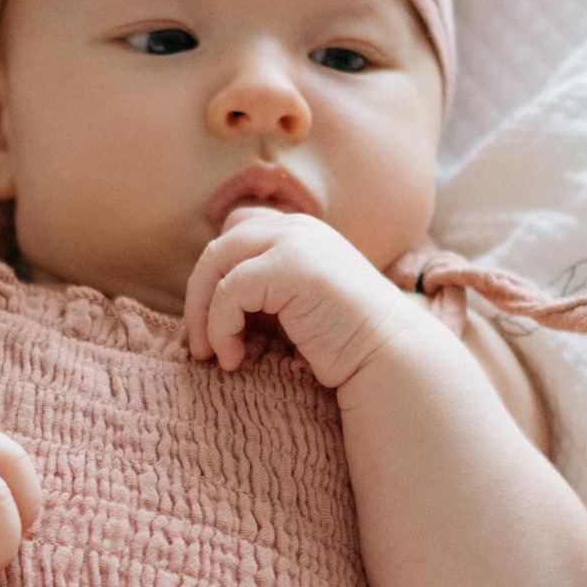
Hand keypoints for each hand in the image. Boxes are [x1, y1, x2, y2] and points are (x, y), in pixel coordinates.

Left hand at [184, 207, 420, 387]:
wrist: (387, 356)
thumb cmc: (340, 342)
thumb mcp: (293, 306)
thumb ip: (260, 292)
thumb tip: (204, 304)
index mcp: (299, 232)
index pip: (234, 234)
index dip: (215, 275)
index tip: (212, 322)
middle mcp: (296, 228)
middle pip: (218, 247)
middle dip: (198, 297)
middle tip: (198, 345)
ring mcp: (294, 242)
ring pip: (215, 264)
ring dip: (203, 314)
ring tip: (211, 354)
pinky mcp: (290, 266)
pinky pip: (229, 290)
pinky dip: (220, 327)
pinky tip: (234, 357)